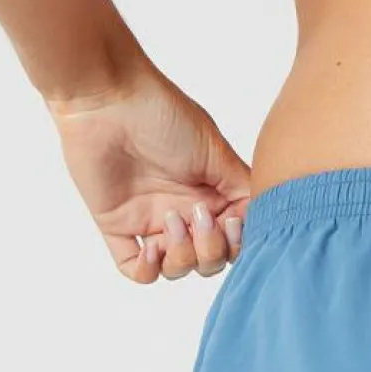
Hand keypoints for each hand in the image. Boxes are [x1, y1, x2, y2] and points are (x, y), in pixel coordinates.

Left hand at [48, 67, 251, 283]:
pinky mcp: (118, 226)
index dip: (238, 241)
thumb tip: (262, 218)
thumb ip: (242, 186)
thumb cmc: (163, 114)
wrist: (108, 101)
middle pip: (210, 259)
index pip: (236, 236)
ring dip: (181, 257)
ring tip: (171, 223)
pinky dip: (147, 269)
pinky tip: (150, 247)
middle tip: (200, 217)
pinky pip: (135, 270)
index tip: (232, 222)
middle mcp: (185, 209)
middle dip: (211, 251)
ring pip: (178, 269)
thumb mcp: (215, 149)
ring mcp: (152, 220)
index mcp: (213, 192)